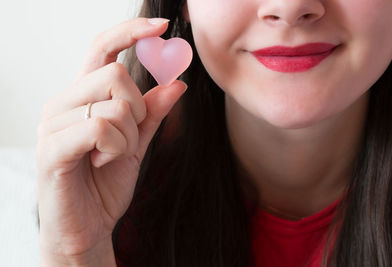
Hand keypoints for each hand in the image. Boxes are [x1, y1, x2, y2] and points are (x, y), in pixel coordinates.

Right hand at [36, 17, 186, 260]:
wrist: (86, 227)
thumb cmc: (105, 184)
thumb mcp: (136, 144)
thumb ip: (153, 113)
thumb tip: (177, 83)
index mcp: (82, 97)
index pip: (102, 48)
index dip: (131, 31)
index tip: (163, 26)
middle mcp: (63, 102)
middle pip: (115, 73)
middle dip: (137, 108)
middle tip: (127, 137)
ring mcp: (53, 124)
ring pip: (113, 104)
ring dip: (127, 136)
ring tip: (111, 157)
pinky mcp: (52, 148)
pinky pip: (100, 128)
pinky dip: (115, 149)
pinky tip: (102, 164)